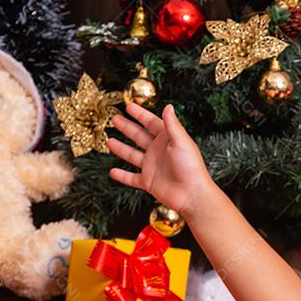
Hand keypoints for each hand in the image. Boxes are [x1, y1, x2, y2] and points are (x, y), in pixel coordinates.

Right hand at [107, 102, 213, 219]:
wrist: (192, 194)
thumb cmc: (191, 167)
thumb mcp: (181, 142)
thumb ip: (172, 124)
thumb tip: (168, 106)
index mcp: (167, 140)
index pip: (152, 123)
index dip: (140, 114)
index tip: (129, 106)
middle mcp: (159, 152)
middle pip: (139, 136)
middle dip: (127, 128)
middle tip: (114, 119)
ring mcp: (153, 167)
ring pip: (132, 155)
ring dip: (121, 148)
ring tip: (108, 141)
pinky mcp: (148, 182)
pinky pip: (131, 178)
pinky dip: (122, 176)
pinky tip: (112, 172)